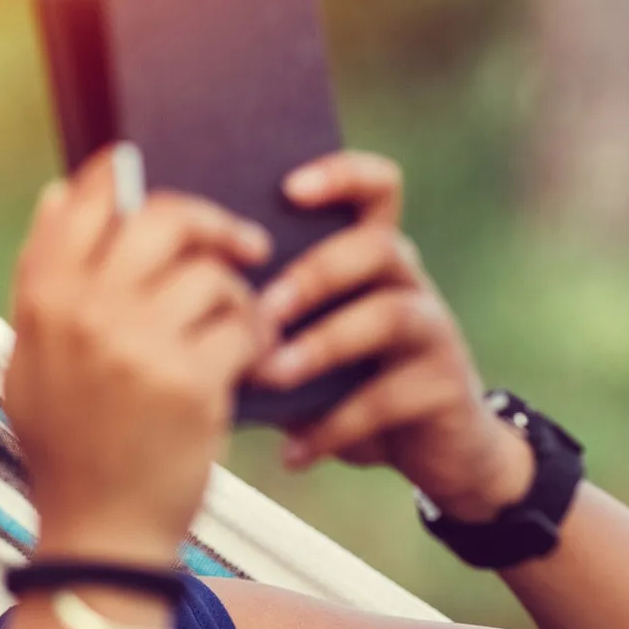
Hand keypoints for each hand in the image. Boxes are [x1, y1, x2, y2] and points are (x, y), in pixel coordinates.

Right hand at [4, 145, 273, 564]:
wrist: (100, 534)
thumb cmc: (67, 445)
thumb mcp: (29, 361)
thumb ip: (40, 279)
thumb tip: (57, 192)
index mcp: (42, 301)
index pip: (86, 200)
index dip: (119, 173)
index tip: (144, 165)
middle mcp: (85, 313)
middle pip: (162, 218)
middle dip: (209, 223)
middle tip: (240, 244)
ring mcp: (138, 346)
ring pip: (212, 273)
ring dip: (238, 295)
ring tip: (239, 324)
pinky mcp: (192, 382)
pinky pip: (243, 324)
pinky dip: (257, 338)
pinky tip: (251, 359)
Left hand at [251, 152, 534, 521]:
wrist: (435, 452)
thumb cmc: (346, 382)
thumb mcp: (307, 340)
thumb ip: (266, 314)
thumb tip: (183, 299)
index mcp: (370, 257)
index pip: (376, 187)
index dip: (342, 174)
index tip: (289, 187)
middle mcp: (407, 282)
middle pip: (376, 247)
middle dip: (315, 273)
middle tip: (264, 309)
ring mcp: (432, 332)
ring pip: (388, 315)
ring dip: (322, 344)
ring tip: (271, 375)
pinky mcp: (444, 388)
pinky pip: (387, 398)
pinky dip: (332, 426)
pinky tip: (292, 453)